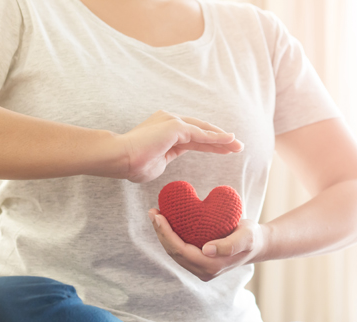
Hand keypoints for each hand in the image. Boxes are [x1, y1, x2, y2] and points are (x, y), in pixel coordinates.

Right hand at [117, 111, 243, 183]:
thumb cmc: (132, 164)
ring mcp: (172, 122)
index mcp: (165, 130)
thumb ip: (165, 158)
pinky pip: (200, 134)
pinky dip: (215, 138)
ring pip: (203, 131)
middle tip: (237, 146)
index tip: (224, 151)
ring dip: (222, 138)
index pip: (193, 138)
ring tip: (238, 145)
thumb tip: (166, 161)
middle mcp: (169, 121)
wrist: (118, 158)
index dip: (210, 144)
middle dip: (220, 139)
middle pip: (201, 131)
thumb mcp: (155, 163)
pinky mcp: (174, 126)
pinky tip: (228, 141)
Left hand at [148, 208, 266, 281]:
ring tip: (156, 215)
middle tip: (153, 211)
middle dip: (160, 233)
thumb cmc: (252, 237)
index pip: (181, 251)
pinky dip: (170, 237)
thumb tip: (206, 250)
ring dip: (163, 235)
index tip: (158, 215)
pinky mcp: (199, 263)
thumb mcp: (246, 237)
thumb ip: (230, 245)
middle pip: (174, 253)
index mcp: (211, 267)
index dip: (166, 234)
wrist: (257, 244)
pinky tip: (165, 223)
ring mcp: (200, 269)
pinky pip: (180, 251)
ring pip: (175, 253)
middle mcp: (203, 272)